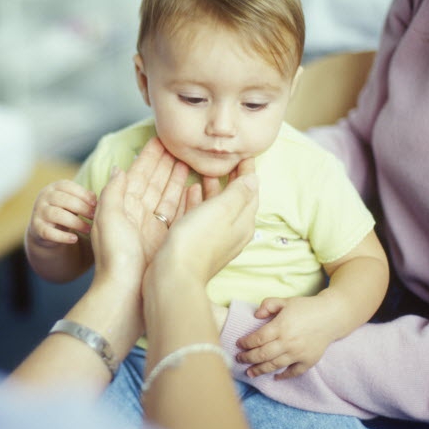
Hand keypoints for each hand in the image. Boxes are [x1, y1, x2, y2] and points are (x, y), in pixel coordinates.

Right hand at [27, 180, 96, 246]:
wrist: (44, 229)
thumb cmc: (64, 211)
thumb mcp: (72, 202)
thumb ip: (83, 198)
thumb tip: (95, 197)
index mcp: (53, 187)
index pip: (67, 186)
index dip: (82, 193)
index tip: (95, 203)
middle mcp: (43, 197)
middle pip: (62, 199)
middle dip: (81, 207)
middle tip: (94, 216)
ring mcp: (38, 212)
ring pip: (56, 214)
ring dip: (75, 222)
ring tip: (87, 229)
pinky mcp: (36, 228)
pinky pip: (48, 232)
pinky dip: (62, 236)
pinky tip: (74, 239)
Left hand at [91, 137, 189, 281]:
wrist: (125, 295)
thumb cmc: (114, 256)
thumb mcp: (106, 217)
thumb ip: (113, 191)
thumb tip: (118, 168)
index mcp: (121, 208)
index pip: (137, 176)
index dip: (148, 158)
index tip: (160, 140)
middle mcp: (138, 217)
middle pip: (155, 184)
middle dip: (167, 164)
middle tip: (181, 146)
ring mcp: (153, 230)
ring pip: (169, 198)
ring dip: (179, 179)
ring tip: (191, 162)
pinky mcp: (166, 243)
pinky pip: (180, 216)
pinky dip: (188, 202)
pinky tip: (197, 188)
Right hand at [151, 158, 258, 287]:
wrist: (174, 275)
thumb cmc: (198, 240)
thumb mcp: (222, 210)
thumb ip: (238, 192)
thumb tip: (254, 179)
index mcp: (243, 222)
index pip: (251, 191)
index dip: (248, 171)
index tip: (245, 153)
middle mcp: (233, 232)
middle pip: (236, 199)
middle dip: (232, 178)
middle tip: (226, 159)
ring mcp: (214, 239)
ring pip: (218, 207)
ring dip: (214, 188)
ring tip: (206, 171)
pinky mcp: (197, 243)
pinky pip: (202, 216)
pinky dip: (199, 202)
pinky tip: (190, 191)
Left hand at [236, 294, 342, 379]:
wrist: (332, 316)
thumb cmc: (306, 307)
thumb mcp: (285, 301)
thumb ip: (268, 304)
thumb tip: (256, 315)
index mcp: (281, 326)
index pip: (258, 338)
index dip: (246, 343)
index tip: (238, 344)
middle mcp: (288, 342)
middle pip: (262, 354)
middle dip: (248, 358)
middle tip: (239, 359)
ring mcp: (299, 353)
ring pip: (274, 365)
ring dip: (260, 370)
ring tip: (250, 372)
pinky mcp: (309, 360)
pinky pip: (294, 372)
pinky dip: (283, 376)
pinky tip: (275, 377)